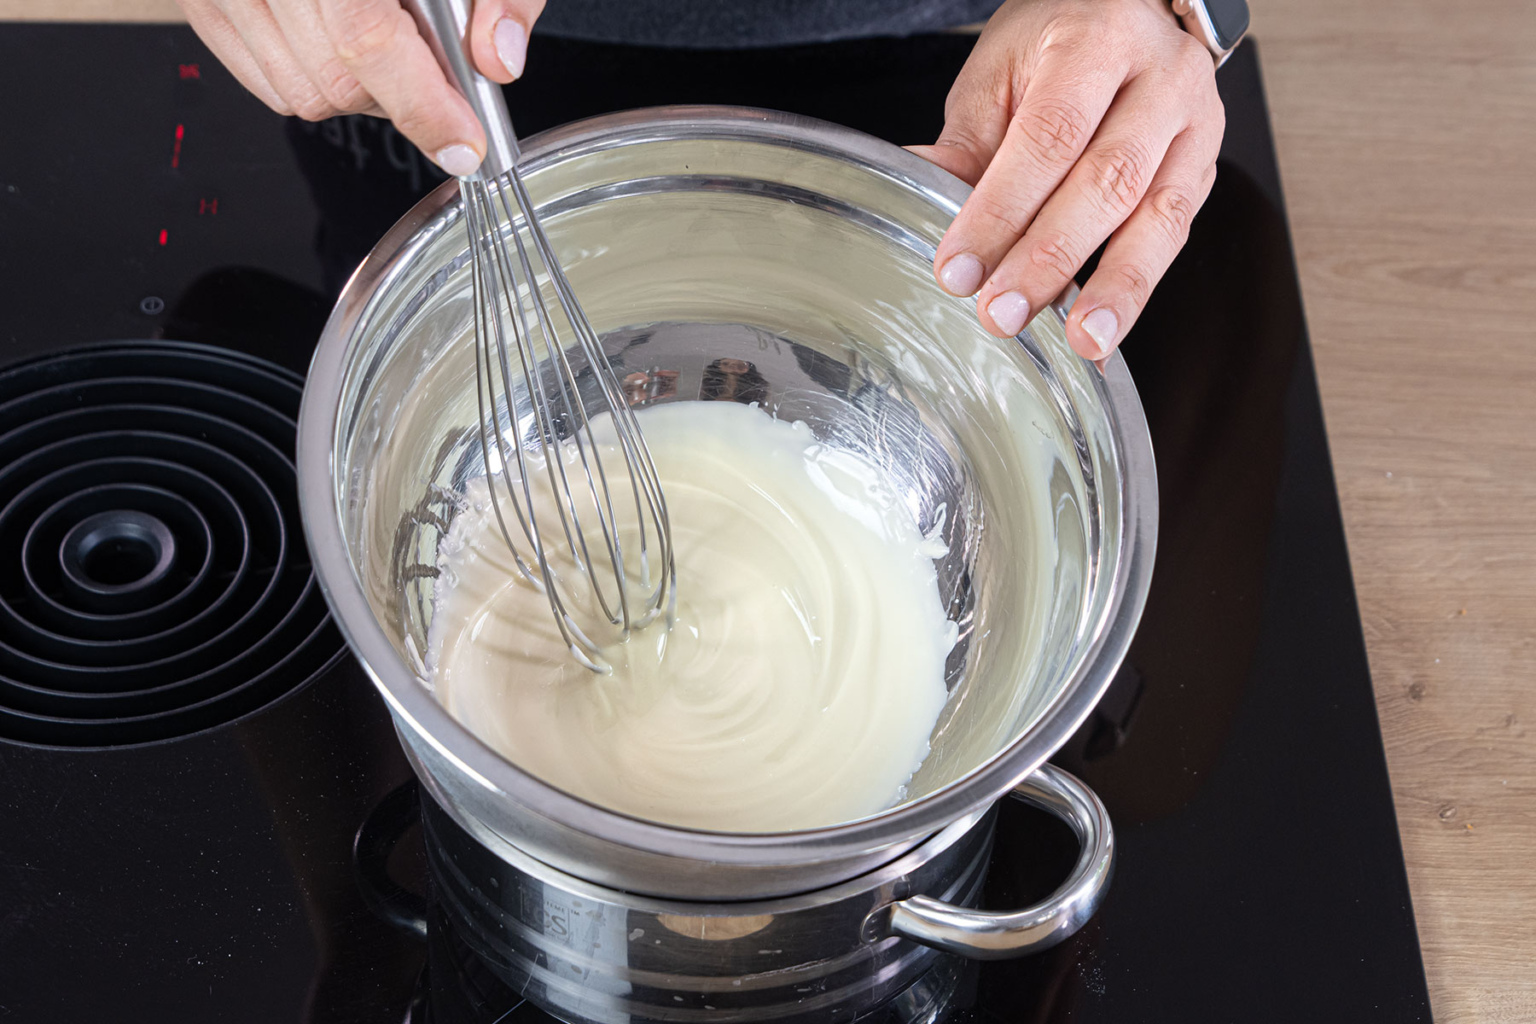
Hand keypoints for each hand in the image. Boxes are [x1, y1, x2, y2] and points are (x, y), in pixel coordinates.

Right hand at [177, 0, 544, 175]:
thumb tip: (497, 60)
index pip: (366, 38)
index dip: (422, 104)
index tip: (463, 141)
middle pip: (337, 80)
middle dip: (400, 95)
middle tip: (434, 66)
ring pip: (302, 92)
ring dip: (359, 89)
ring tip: (386, 36)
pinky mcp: (202, 2)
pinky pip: (268, 81)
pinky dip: (317, 77)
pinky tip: (341, 35)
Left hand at [911, 0, 1224, 360]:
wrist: (1133, 10)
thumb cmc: (1059, 41)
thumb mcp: (1001, 71)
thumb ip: (969, 140)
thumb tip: (921, 196)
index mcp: (1097, 40)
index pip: (1048, 137)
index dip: (1001, 210)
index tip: (960, 268)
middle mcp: (1161, 78)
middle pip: (1107, 180)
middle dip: (1049, 257)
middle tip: (1002, 314)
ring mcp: (1195, 124)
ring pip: (1158, 216)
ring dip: (1115, 287)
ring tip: (1082, 343)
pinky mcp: (1206, 166)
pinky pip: (1174, 236)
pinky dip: (1136, 289)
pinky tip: (1105, 332)